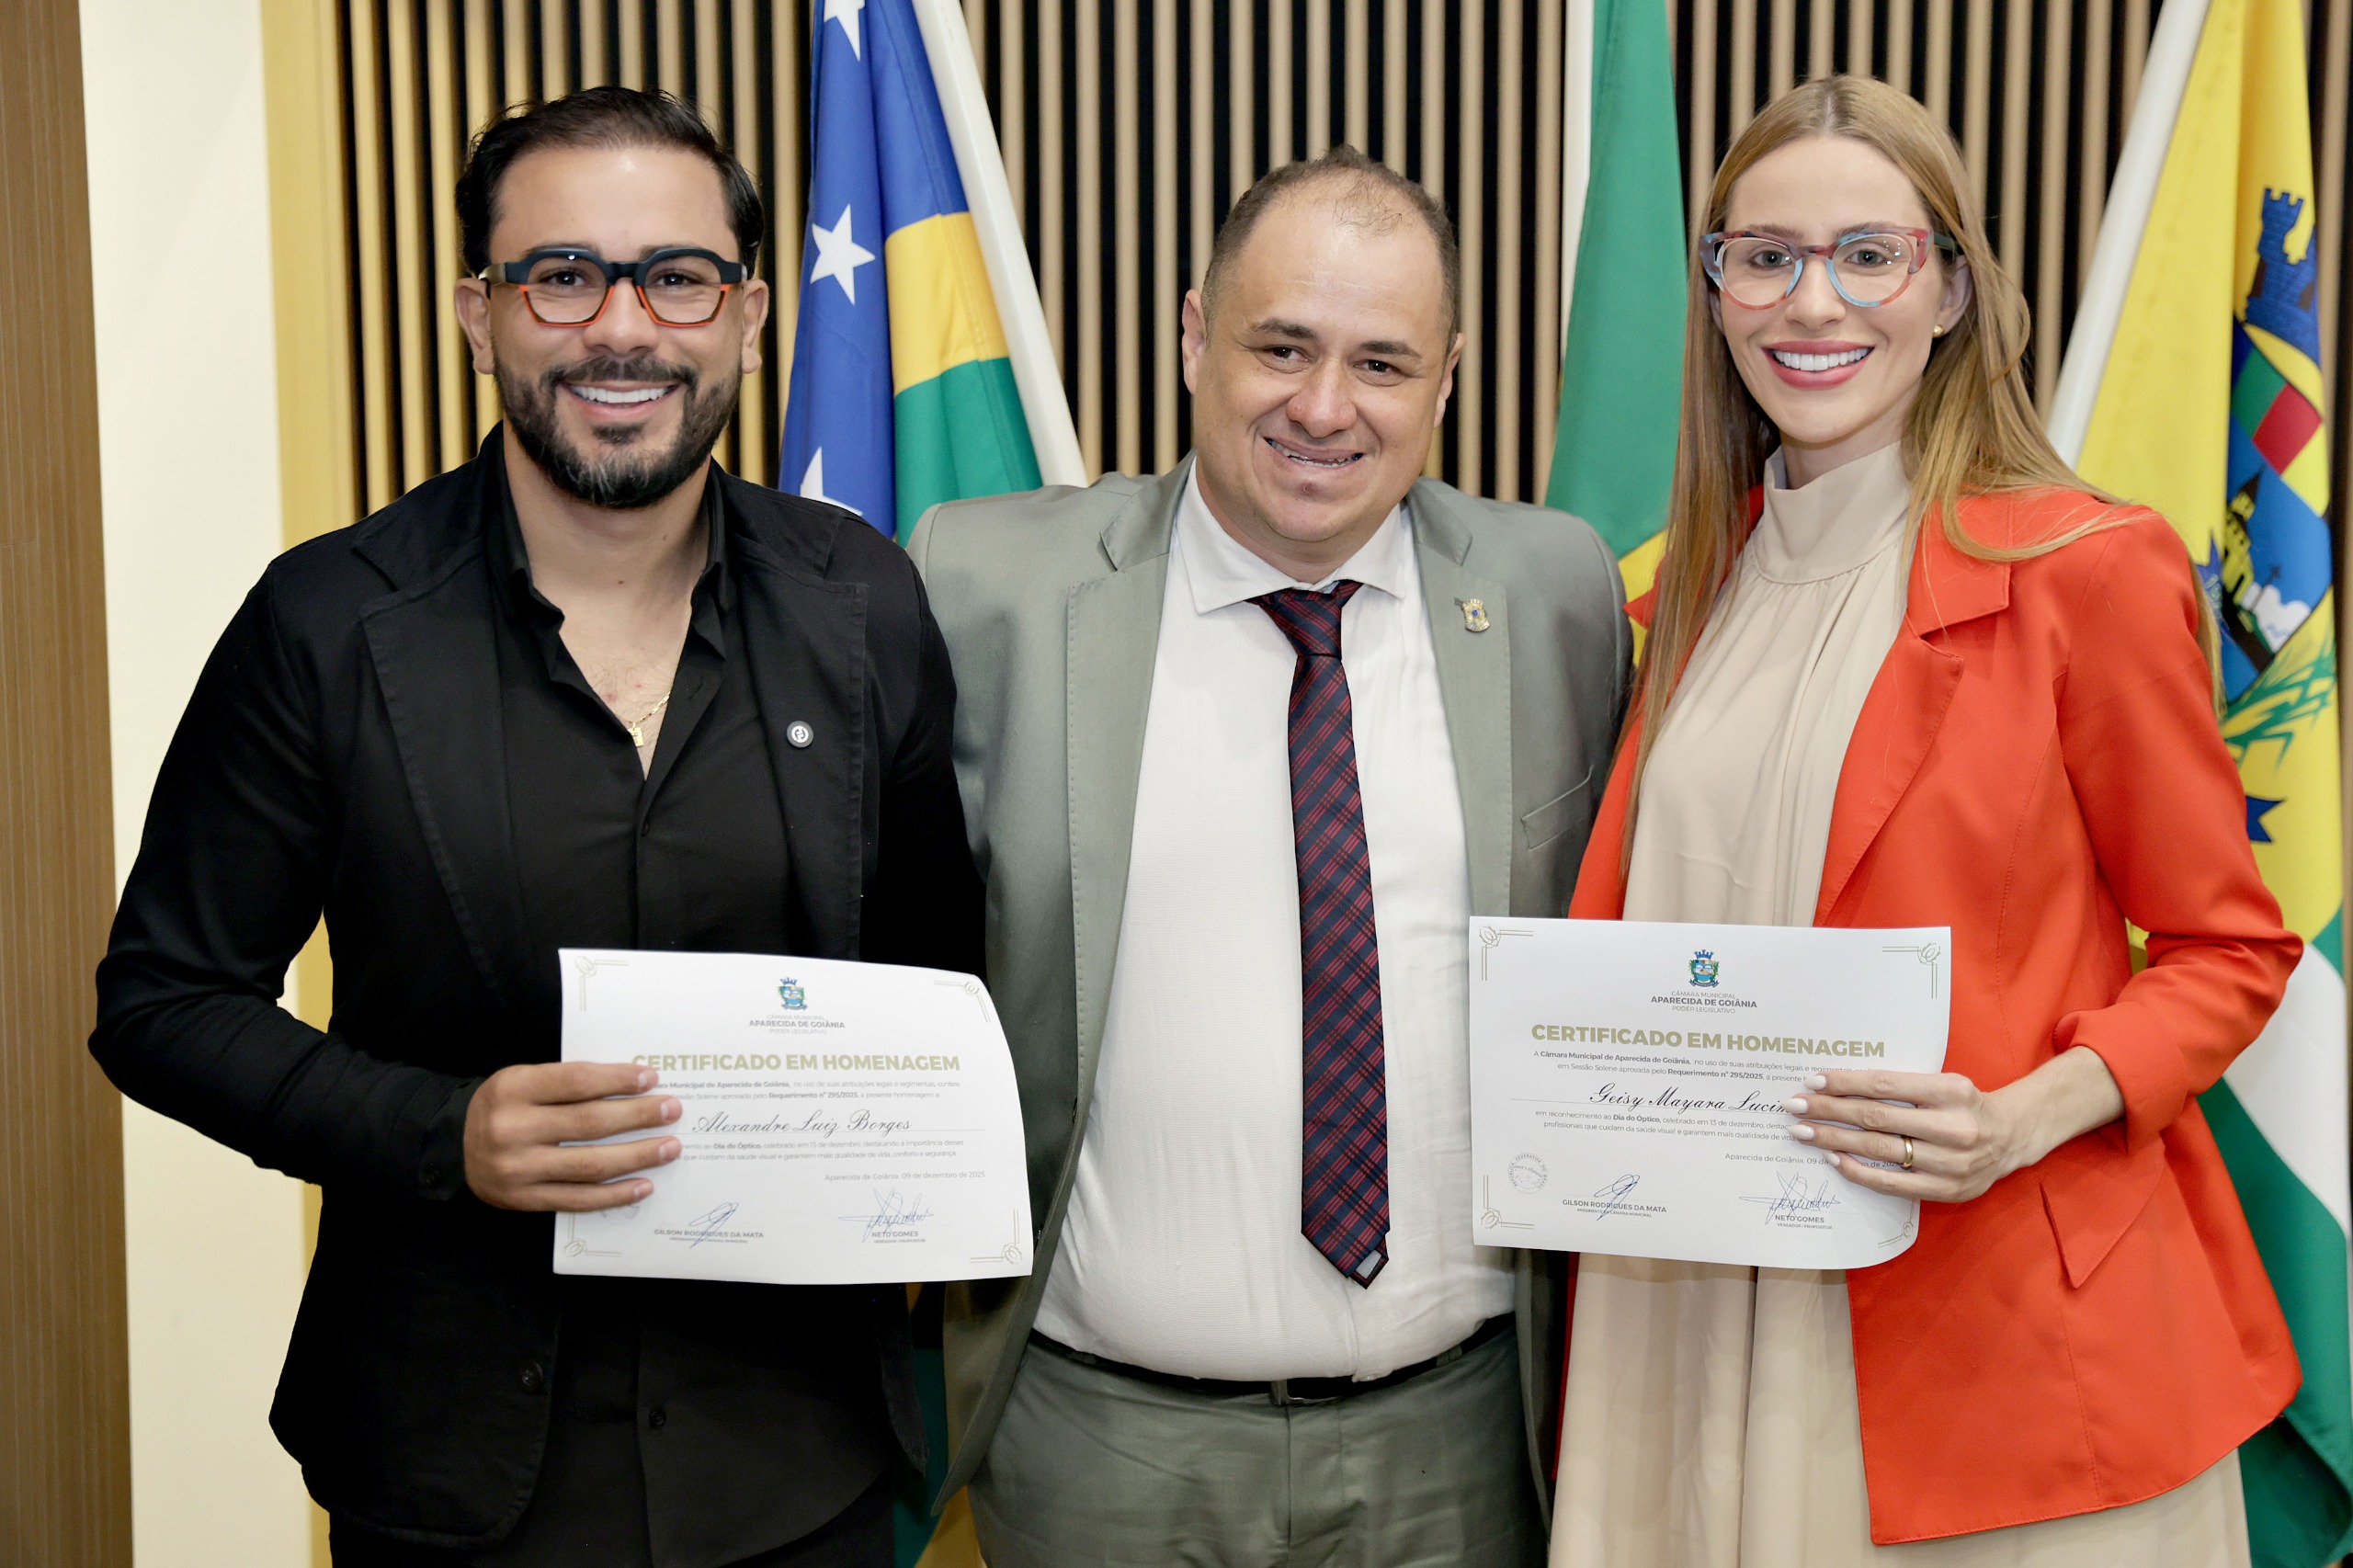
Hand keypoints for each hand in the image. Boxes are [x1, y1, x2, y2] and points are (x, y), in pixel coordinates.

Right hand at [463, 1061, 681, 1210]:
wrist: (453, 1147)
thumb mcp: (523, 1080)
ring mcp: (518, 1170)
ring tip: (669, 1147)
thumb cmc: (504, 1107)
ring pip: (590, 1165)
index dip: (618, 1080)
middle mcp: (512, 1129)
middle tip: (672, 1110)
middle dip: (639, 1116)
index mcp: (513, 1089)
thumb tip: (636, 1086)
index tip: (651, 1078)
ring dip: (637, 1156)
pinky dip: (615, 1195)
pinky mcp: (524, 1200)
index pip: (577, 1081)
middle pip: (590, 1123)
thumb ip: (567, 1083)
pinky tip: (644, 1185)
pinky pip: (578, 1199)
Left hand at [1785, 1046, 2125, 1203]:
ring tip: (1804, 1132)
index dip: (1845, 1083)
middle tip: (1794, 1107)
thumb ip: (1901, 1086)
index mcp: (1952, 1091)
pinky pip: (1891, 1183)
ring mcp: (1951, 1163)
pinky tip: (1834, 1158)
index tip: (1812, 1081)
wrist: (2012, 1136)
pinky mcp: (1947, 1191)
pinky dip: (1858, 1170)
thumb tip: (1837, 1085)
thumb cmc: (1965, 1104)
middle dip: (1828, 1111)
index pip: (1885, 1085)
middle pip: (1875, 1118)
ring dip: (1834, 1140)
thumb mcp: (1943, 1083)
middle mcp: (1954, 1127)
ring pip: (1878, 1150)